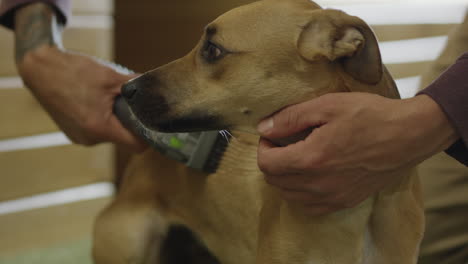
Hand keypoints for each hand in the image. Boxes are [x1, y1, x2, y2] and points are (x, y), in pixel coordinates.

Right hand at [18, 45, 145, 151]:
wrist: (39, 68)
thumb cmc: (74, 71)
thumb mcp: (111, 76)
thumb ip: (137, 86)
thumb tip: (158, 88)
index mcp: (100, 128)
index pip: (136, 145)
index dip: (149, 136)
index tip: (156, 124)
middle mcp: (89, 139)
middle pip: (123, 139)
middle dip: (131, 123)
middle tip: (133, 104)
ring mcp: (79, 137)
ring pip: (110, 135)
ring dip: (116, 120)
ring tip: (111, 99)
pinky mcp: (73, 132)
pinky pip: (96, 131)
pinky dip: (102, 119)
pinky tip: (98, 102)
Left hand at [257, 92, 457, 214]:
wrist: (408, 135)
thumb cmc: (369, 115)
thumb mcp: (326, 106)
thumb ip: (290, 118)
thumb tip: (263, 128)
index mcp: (311, 159)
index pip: (266, 164)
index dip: (263, 147)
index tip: (272, 135)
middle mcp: (319, 184)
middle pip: (275, 181)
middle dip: (271, 161)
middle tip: (282, 143)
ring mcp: (332, 197)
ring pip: (289, 195)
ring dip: (284, 177)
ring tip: (295, 157)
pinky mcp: (344, 202)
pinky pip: (309, 207)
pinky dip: (301, 193)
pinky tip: (309, 176)